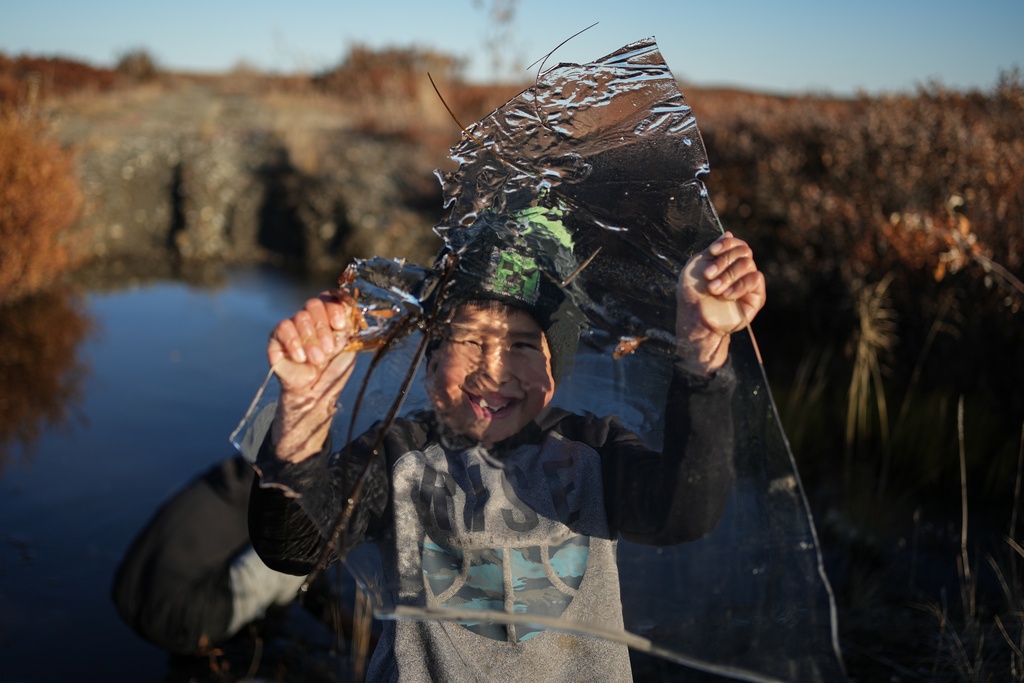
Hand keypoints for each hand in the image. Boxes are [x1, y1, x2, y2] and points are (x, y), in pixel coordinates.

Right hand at [267, 293, 359, 462]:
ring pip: (300, 315)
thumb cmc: (333, 372)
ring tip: (316, 360)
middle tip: (328, 350)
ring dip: (311, 340)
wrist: (314, 393)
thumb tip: (353, 309)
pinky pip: (283, 327)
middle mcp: (311, 319)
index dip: (335, 307)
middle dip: (324, 328)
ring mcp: (293, 327)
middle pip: (314, 304)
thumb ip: (349, 329)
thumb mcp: (348, 350)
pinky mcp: (277, 338)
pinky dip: (294, 342)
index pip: (330, 298)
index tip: (341, 325)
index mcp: (329, 318)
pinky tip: (301, 358)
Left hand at [676, 232, 765, 373]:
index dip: (726, 244)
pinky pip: (756, 279)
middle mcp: (739, 270)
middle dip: (723, 261)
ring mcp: (748, 283)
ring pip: (748, 264)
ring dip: (728, 275)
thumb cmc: (692, 294)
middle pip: (743, 251)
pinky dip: (739, 285)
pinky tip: (726, 295)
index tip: (711, 252)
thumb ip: (713, 249)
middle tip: (708, 276)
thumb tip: (729, 232)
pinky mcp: (756, 297)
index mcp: (726, 261)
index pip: (736, 243)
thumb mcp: (696, 266)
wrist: (695, 320)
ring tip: (713, 289)